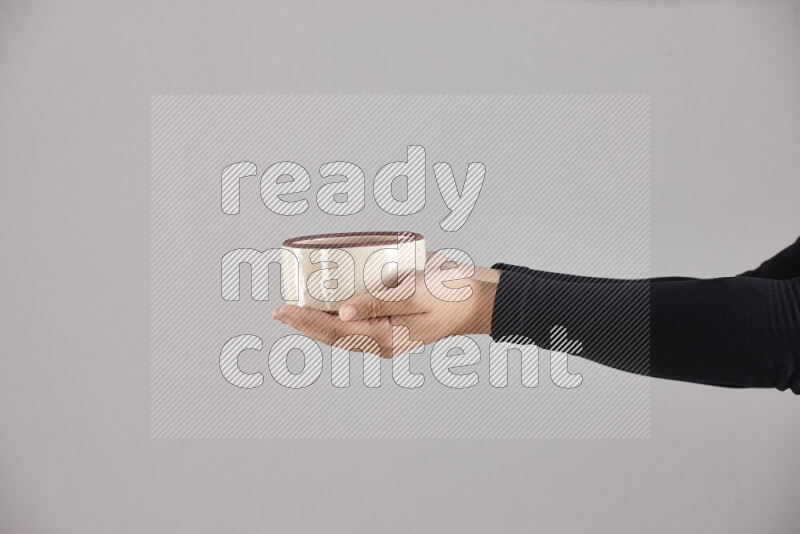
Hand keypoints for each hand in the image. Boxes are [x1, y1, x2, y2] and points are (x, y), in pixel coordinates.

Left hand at [272, 259, 500, 357]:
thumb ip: (380, 301)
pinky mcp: (393, 325)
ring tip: (295, 309)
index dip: (305, 321)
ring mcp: (388, 336)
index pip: (335, 331)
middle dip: (304, 323)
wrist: (479, 299)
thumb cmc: (453, 294)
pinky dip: (337, 315)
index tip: (283, 310)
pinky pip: (358, 324)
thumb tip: (343, 312)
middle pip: (333, 336)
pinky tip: (328, 304)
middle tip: (278, 310)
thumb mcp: (416, 292)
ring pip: (343, 333)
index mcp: (387, 337)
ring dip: (318, 322)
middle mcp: (384, 341)